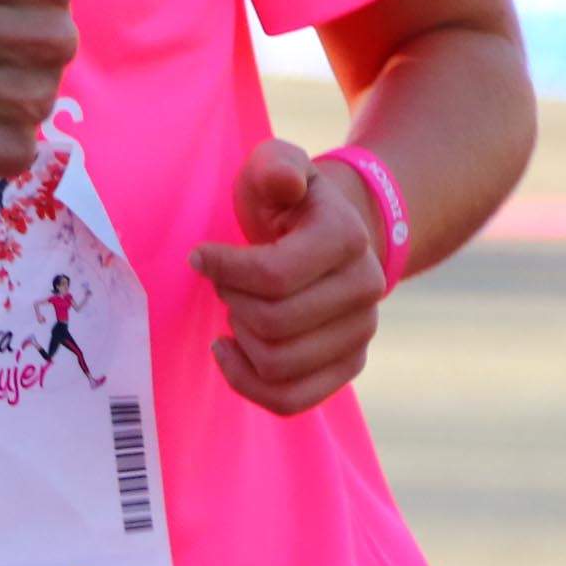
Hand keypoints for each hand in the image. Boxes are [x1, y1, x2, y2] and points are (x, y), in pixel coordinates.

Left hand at [189, 139, 384, 413]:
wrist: (326, 234)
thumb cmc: (286, 201)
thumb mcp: (276, 166)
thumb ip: (275, 166)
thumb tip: (285, 183)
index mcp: (346, 238)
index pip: (274, 275)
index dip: (224, 269)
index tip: (199, 256)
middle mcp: (366, 289)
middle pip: (272, 323)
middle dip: (232, 300)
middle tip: (223, 281)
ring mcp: (361, 333)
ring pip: (278, 364)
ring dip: (239, 336)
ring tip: (235, 307)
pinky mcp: (348, 366)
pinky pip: (290, 399)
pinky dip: (247, 382)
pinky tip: (228, 348)